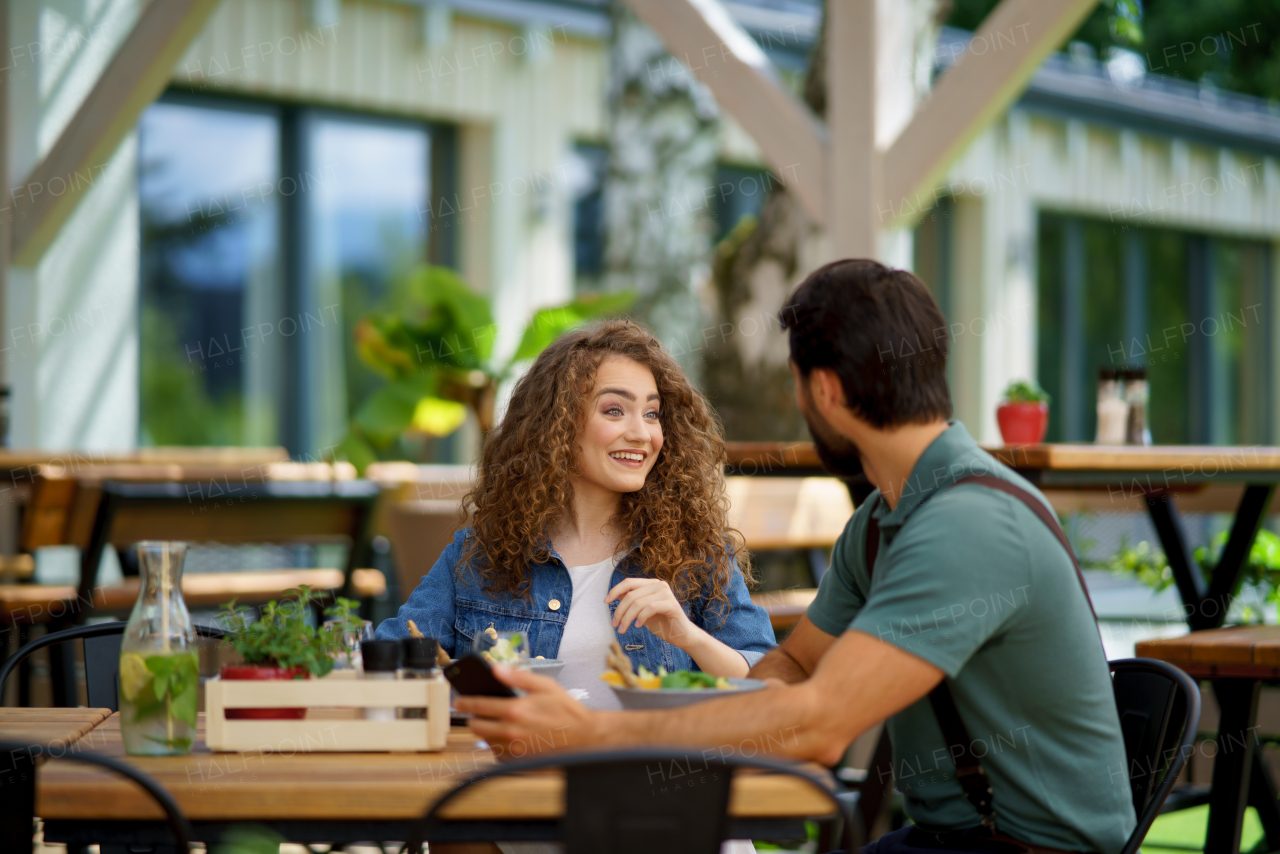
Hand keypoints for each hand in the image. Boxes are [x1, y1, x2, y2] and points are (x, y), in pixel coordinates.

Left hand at [455, 665, 599, 758]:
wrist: (583, 737)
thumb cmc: (565, 709)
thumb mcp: (545, 685)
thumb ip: (518, 677)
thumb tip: (496, 669)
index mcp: (515, 710)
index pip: (479, 706)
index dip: (465, 703)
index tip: (458, 701)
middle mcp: (511, 732)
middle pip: (476, 727)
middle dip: (474, 718)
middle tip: (478, 713)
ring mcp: (514, 749)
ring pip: (485, 741)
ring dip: (486, 732)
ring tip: (495, 723)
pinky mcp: (519, 760)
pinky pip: (497, 753)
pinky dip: (497, 745)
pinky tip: (507, 736)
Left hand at [606, 577, 698, 646]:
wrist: (681, 635)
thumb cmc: (661, 623)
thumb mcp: (642, 611)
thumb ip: (632, 601)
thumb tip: (616, 594)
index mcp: (651, 584)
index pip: (629, 582)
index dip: (615, 590)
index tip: (605, 602)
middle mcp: (659, 585)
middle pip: (631, 595)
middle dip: (619, 611)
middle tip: (615, 624)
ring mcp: (666, 593)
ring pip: (638, 603)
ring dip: (627, 618)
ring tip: (623, 629)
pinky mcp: (671, 604)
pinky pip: (649, 608)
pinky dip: (640, 618)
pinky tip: (638, 626)